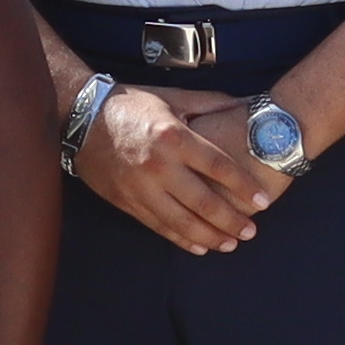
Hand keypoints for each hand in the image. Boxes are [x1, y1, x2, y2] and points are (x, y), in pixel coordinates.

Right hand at [81, 84, 277, 255]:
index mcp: (174, 137)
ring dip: (209, 236)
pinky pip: (159, 226)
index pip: (218, 167)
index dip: (243, 186)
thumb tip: (248, 105)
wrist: (82, 118)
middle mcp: (158, 166)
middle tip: (251, 231)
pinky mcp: (127, 201)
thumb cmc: (133, 105)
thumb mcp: (173, 98)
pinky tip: (200, 246)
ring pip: (182, 221)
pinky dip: (181, 239)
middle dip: (230, 220)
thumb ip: (212, 104)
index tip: (263, 201)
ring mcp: (141, 187)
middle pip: (203, 201)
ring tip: (230, 244)